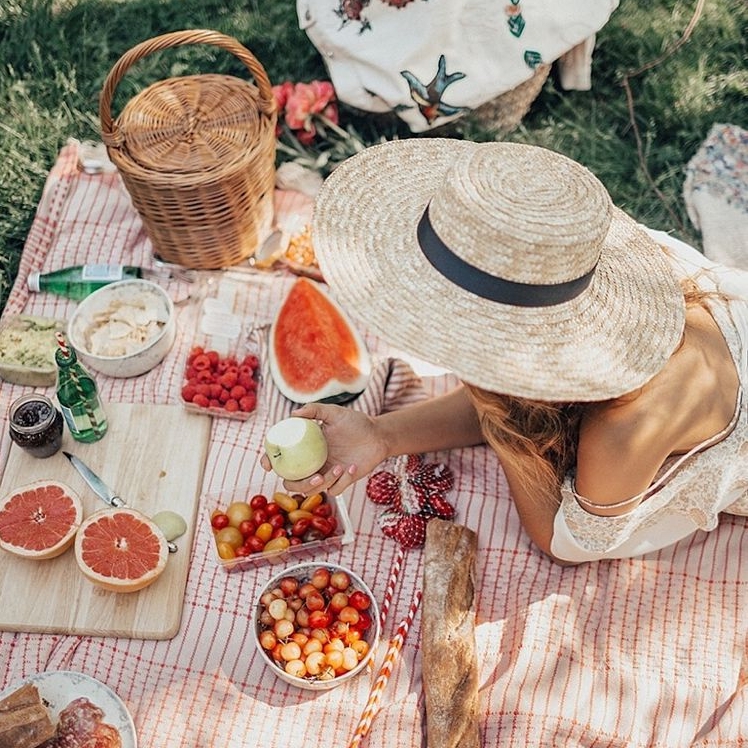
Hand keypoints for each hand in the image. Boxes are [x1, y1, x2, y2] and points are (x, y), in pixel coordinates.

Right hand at [260, 403, 387, 495]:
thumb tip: (294, 414)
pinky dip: (342, 482)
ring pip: (312, 490)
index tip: (268, 465)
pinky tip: (351, 467)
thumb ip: (315, 410)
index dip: (270, 461)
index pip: (281, 457)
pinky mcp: (340, 482)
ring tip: (340, 468)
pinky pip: (334, 490)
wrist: (377, 435)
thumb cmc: (354, 422)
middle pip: (292, 482)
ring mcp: (325, 473)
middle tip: (316, 476)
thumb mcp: (334, 413)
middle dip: (300, 484)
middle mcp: (311, 463)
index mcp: (304, 447)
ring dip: (325, 483)